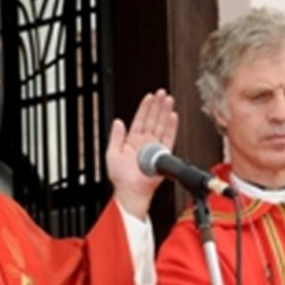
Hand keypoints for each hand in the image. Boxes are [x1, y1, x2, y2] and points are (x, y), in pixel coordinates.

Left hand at [106, 89, 177, 218]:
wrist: (131, 190)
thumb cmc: (121, 177)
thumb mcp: (111, 153)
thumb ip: (115, 136)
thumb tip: (117, 121)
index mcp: (132, 141)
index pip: (140, 120)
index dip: (144, 108)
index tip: (149, 97)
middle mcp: (145, 143)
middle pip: (152, 119)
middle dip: (157, 105)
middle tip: (162, 93)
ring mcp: (155, 148)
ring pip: (161, 125)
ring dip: (165, 112)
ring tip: (168, 100)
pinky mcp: (163, 155)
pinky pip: (169, 138)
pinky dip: (171, 127)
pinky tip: (172, 116)